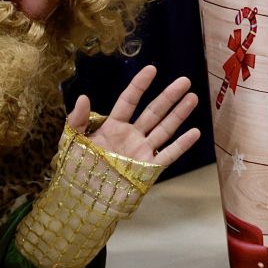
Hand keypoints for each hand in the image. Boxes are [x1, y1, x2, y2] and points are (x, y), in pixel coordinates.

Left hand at [68, 64, 200, 167]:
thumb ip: (77, 119)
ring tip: (193, 98)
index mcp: (113, 127)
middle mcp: (131, 136)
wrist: (82, 197)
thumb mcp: (72, 141)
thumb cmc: (75, 169)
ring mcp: (141, 151)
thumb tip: (83, 96)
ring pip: (164, 129)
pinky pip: (168, 155)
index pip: (129, 101)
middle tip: (184, 81)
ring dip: (179, 114)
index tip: (152, 69)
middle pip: (153, 112)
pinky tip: (195, 133)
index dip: (140, 85)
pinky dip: (181, 145)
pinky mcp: (148, 168)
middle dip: (168, 96)